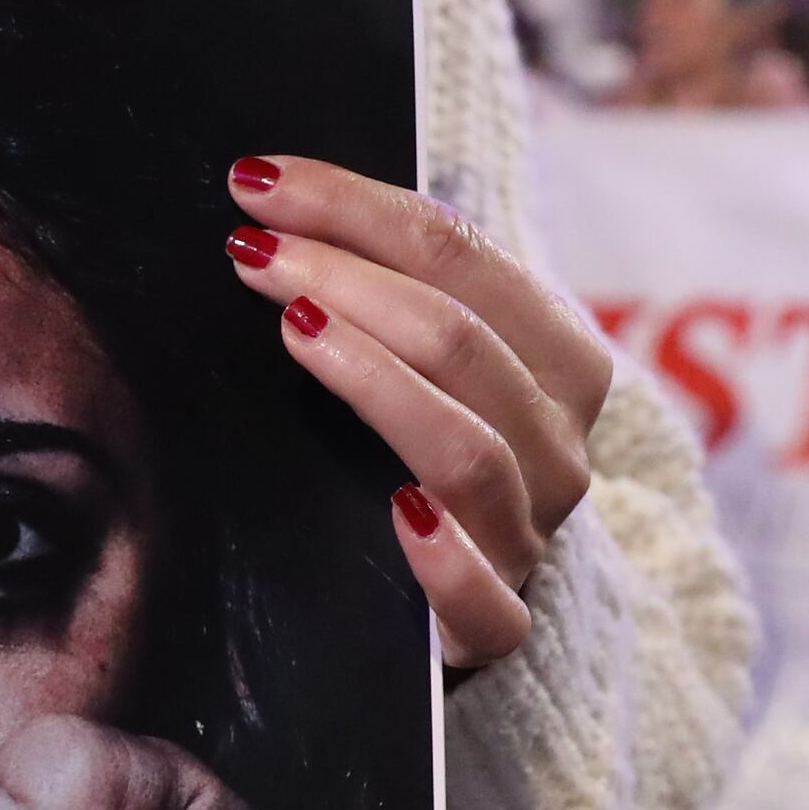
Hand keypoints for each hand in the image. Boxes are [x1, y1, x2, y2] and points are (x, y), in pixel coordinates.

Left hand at [220, 154, 611, 667]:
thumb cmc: (414, 449)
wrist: (437, 602)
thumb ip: (385, 290)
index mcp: (555, 360)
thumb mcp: (421, 362)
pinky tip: (396, 511)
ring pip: (469, 452)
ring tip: (292, 327)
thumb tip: (274, 200)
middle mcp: (557, 446)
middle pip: (464, 343)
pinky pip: (486, 602)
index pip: (464, 255)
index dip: (358, 207)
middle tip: (251, 250)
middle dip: (350, 279)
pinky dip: (446, 556)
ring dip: (375, 379)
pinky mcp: (494, 629)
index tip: (258, 180)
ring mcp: (528, 538)